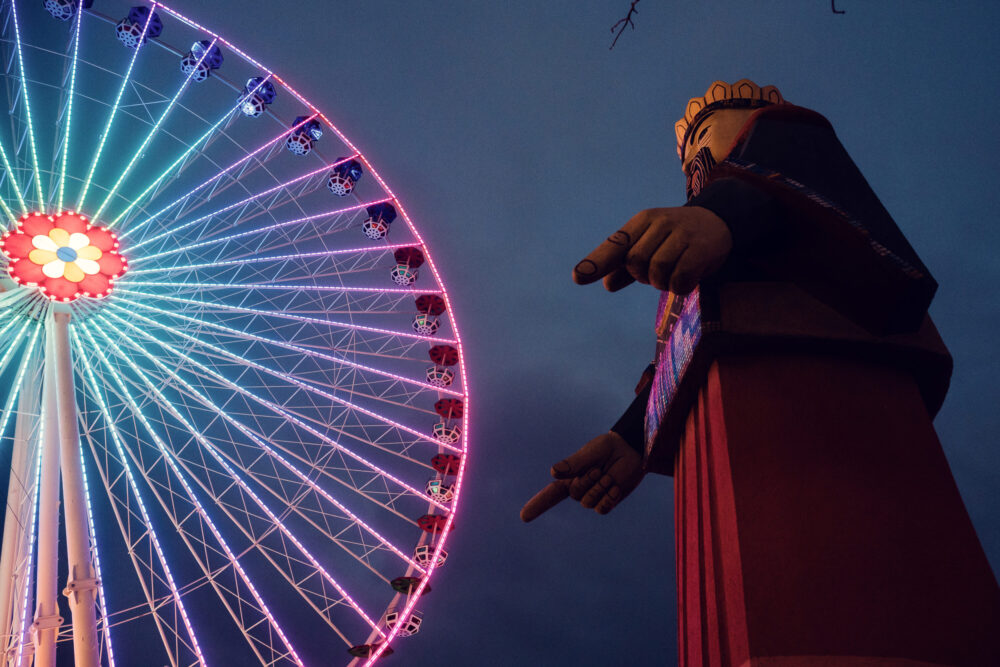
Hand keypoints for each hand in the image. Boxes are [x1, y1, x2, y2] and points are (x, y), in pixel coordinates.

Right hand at [520, 432, 644, 521]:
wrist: (630, 452)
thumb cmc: (607, 448)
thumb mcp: (589, 452)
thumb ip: (573, 464)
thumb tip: (553, 473)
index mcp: (569, 477)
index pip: (550, 494)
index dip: (537, 505)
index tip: (523, 517)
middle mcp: (579, 489)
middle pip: (575, 495)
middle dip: (587, 481)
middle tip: (597, 469)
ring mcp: (593, 497)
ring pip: (588, 503)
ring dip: (600, 488)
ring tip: (608, 476)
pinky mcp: (607, 502)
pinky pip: (602, 509)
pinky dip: (609, 498)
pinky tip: (615, 487)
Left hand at [572, 206, 731, 293]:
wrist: (719, 221)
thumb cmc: (675, 237)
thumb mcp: (649, 244)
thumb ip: (627, 265)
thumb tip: (607, 284)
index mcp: (642, 221)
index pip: (616, 244)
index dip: (596, 263)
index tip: (577, 277)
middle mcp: (660, 223)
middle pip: (635, 263)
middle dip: (643, 276)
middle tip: (659, 271)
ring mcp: (682, 234)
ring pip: (657, 272)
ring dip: (662, 282)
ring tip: (674, 272)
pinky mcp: (701, 249)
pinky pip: (679, 279)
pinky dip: (680, 286)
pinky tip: (688, 278)